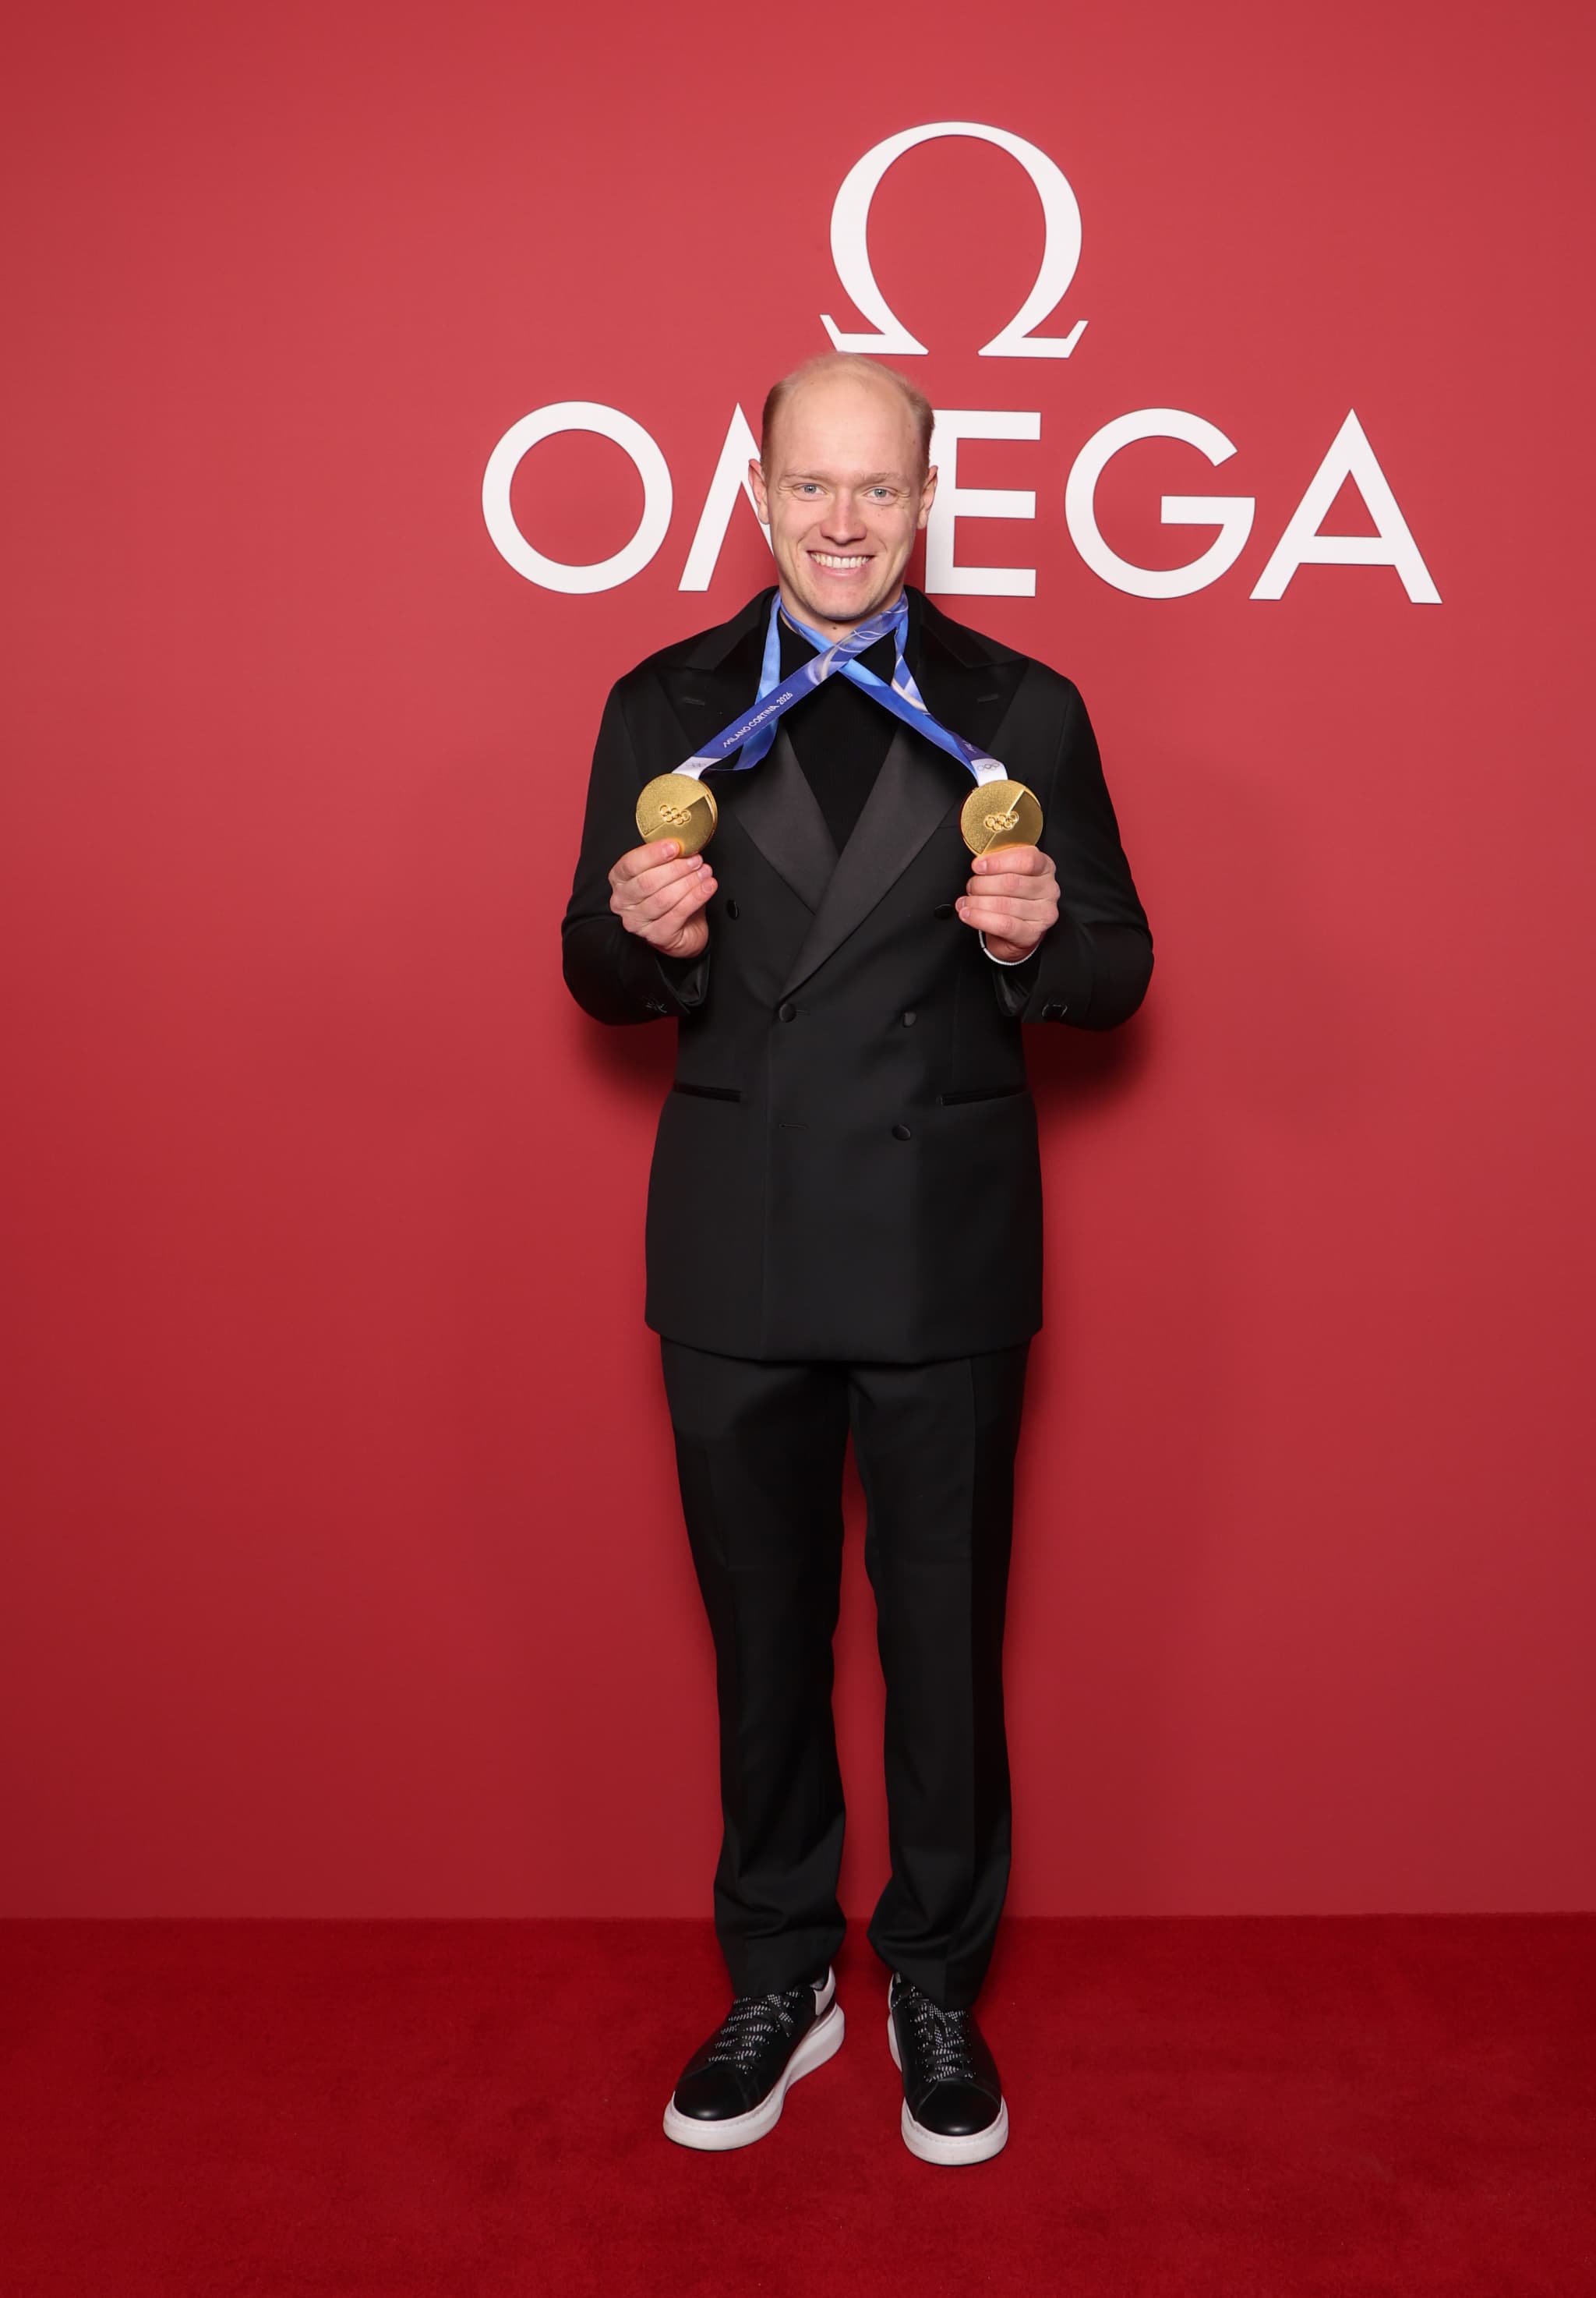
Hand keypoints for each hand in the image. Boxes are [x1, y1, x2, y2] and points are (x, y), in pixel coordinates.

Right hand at [609, 837, 717, 959]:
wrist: (682, 931)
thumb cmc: (670, 900)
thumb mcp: (664, 874)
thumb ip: (668, 859)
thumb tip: (685, 845)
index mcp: (619, 880)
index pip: (630, 864)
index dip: (653, 854)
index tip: (675, 846)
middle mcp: (623, 902)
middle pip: (647, 882)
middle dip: (676, 868)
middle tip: (696, 860)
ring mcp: (638, 921)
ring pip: (664, 898)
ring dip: (689, 882)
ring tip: (704, 873)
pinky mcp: (656, 935)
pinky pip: (678, 913)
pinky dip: (696, 897)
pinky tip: (707, 887)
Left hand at [956, 845, 1058, 961]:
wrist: (1015, 933)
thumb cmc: (1012, 899)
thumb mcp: (1009, 874)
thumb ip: (998, 865)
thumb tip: (979, 864)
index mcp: (1045, 867)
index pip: (1026, 860)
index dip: (998, 862)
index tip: (978, 866)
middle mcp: (1049, 889)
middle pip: (1011, 883)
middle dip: (982, 884)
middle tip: (970, 887)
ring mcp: (1043, 913)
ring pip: (1004, 904)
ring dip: (977, 902)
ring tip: (965, 902)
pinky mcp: (1032, 933)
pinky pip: (1003, 925)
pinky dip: (980, 918)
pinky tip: (969, 915)